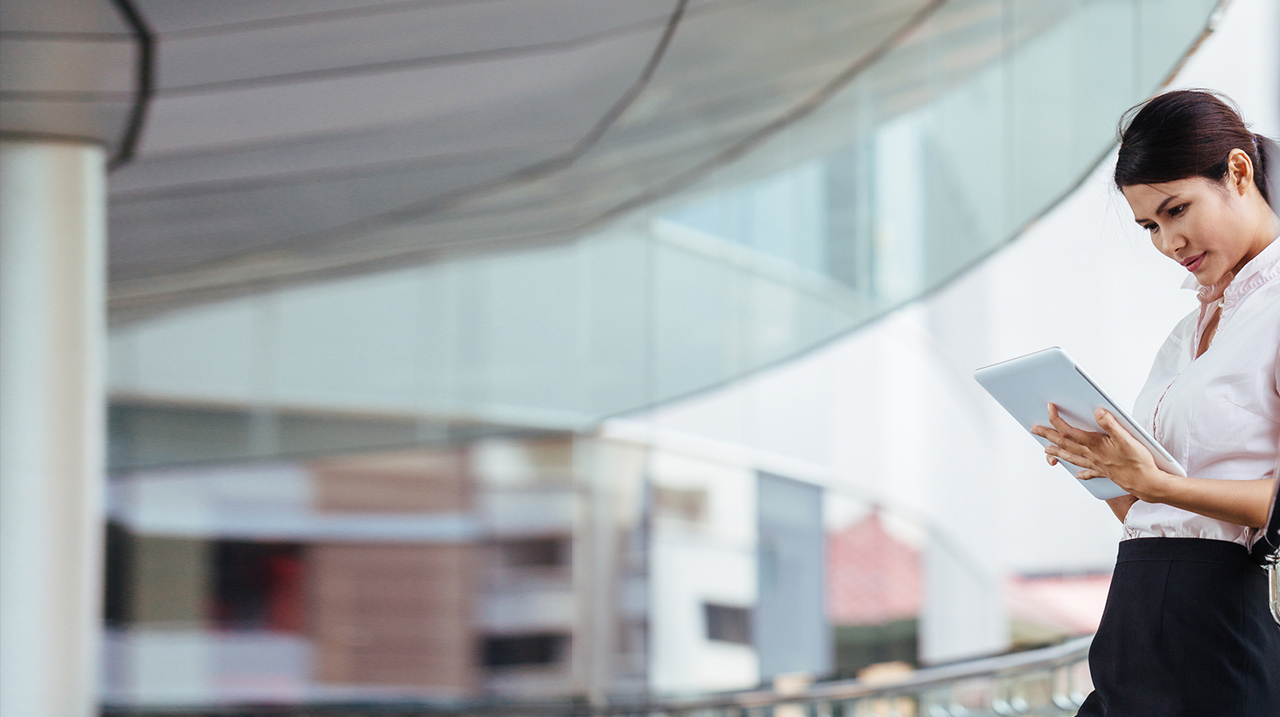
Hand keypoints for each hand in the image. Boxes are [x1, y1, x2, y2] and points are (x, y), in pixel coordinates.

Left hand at [1030, 403, 1166, 500]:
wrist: (1147, 483)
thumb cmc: (1138, 461)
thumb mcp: (1127, 438)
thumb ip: (1111, 424)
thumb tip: (1097, 411)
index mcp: (1094, 444)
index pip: (1068, 430)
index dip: (1056, 419)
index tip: (1049, 408)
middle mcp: (1091, 455)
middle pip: (1064, 443)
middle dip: (1047, 435)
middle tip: (1034, 429)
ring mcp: (1096, 465)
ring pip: (1071, 457)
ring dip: (1057, 452)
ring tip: (1046, 450)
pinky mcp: (1105, 472)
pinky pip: (1089, 472)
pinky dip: (1081, 472)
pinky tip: (1076, 475)